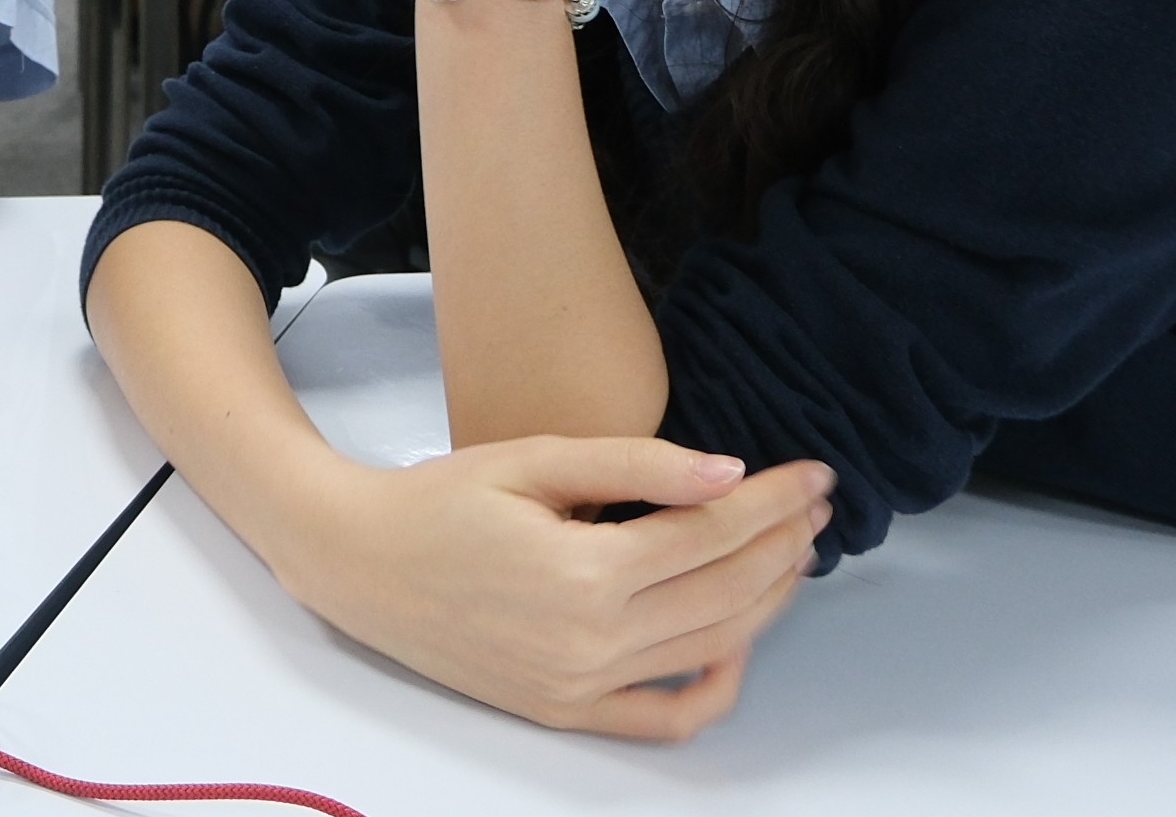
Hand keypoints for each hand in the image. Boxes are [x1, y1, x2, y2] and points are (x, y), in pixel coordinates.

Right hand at [275, 437, 835, 742]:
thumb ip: (637, 465)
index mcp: (585, 571)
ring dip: (766, 598)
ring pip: (713, 647)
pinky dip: (716, 685)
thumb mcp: (534, 459)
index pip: (712, 534)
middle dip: (783, 542)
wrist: (360, 561)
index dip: (772, 501)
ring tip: (791, 553)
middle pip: (726, 590)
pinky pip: (666, 716)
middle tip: (815, 504)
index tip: (810, 474)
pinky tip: (737, 639)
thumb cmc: (439, 499)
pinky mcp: (567, 710)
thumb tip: (730, 473)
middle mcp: (592, 640)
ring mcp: (581, 685)